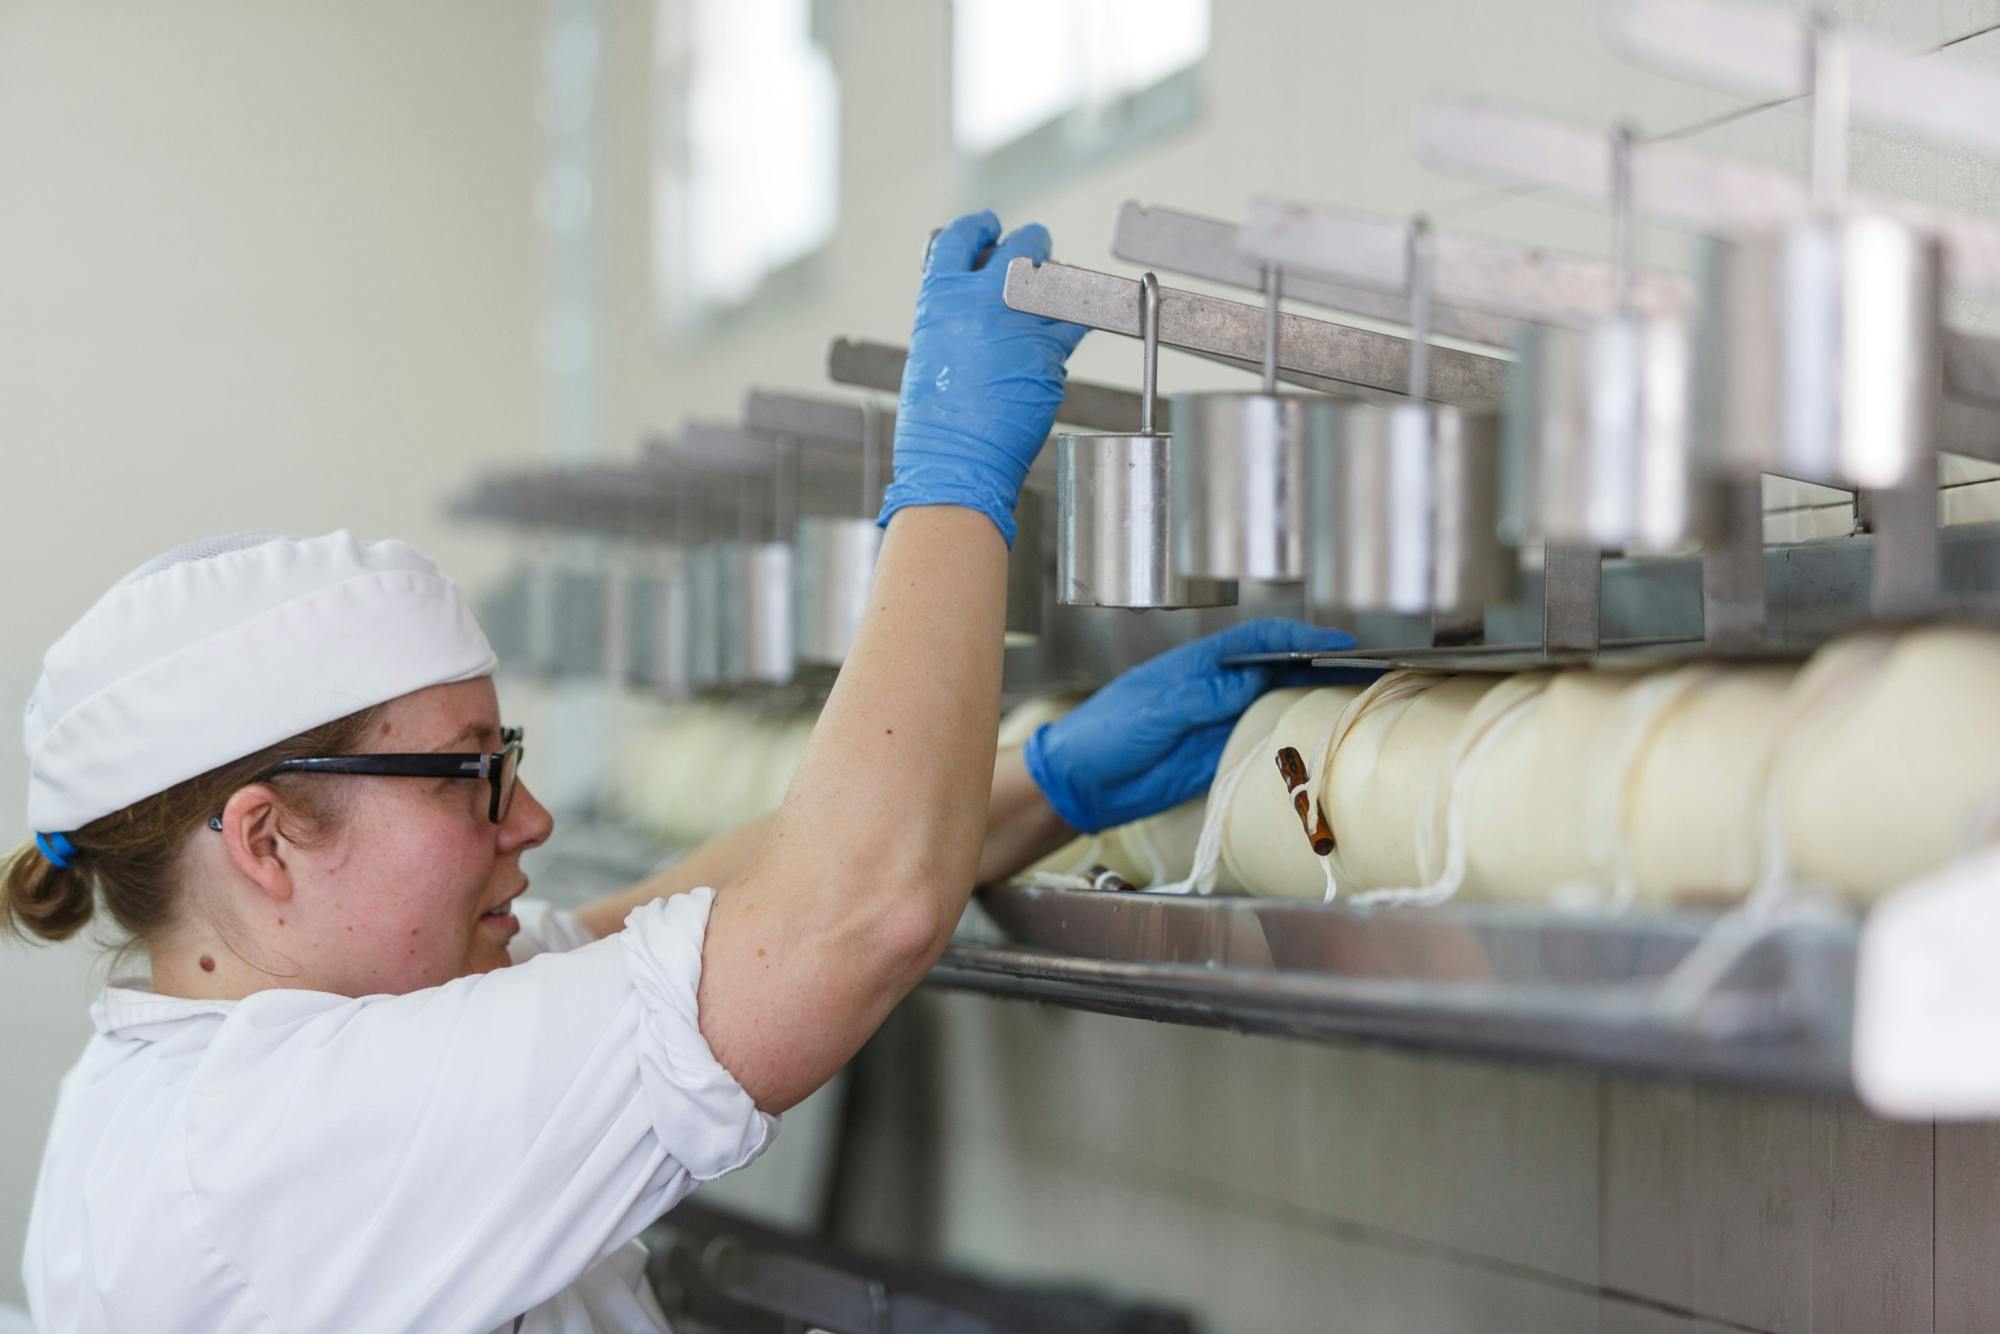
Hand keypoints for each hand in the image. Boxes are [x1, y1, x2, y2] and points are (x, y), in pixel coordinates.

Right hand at [876, 210, 1088, 545]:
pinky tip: (1079, 321)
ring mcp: (1018, 325)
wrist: (955, 461)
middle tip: (1038, 249)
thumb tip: (976, 304)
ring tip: (1061, 291)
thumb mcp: (930, 350)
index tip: (991, 226)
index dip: (979, 228)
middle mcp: (981, 302)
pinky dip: (1079, 321)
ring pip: (1056, 283)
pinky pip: (1075, 324)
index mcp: (940, 298)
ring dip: (1062, 284)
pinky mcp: (1048, 352)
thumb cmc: (936, 421)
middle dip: (1033, 245)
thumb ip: (953, 317)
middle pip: (1020, 248)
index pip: (960, 239)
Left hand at [1023, 619, 1360, 833]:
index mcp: (1201, 664)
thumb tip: (1245, 682)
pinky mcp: (1221, 756)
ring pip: (1279, 709)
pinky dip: (1291, 747)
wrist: (1081, 781)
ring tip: (1355, 712)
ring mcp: (1222, 723)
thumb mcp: (1152, 709)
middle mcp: (1219, 689)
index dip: (1301, 639)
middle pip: (1280, 673)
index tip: (1339, 643)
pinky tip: (1317, 749)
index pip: (1260, 641)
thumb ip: (1199, 697)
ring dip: (1313, 709)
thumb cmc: (1105, 731)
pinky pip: (1264, 747)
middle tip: (1365, 679)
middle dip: (1322, 672)